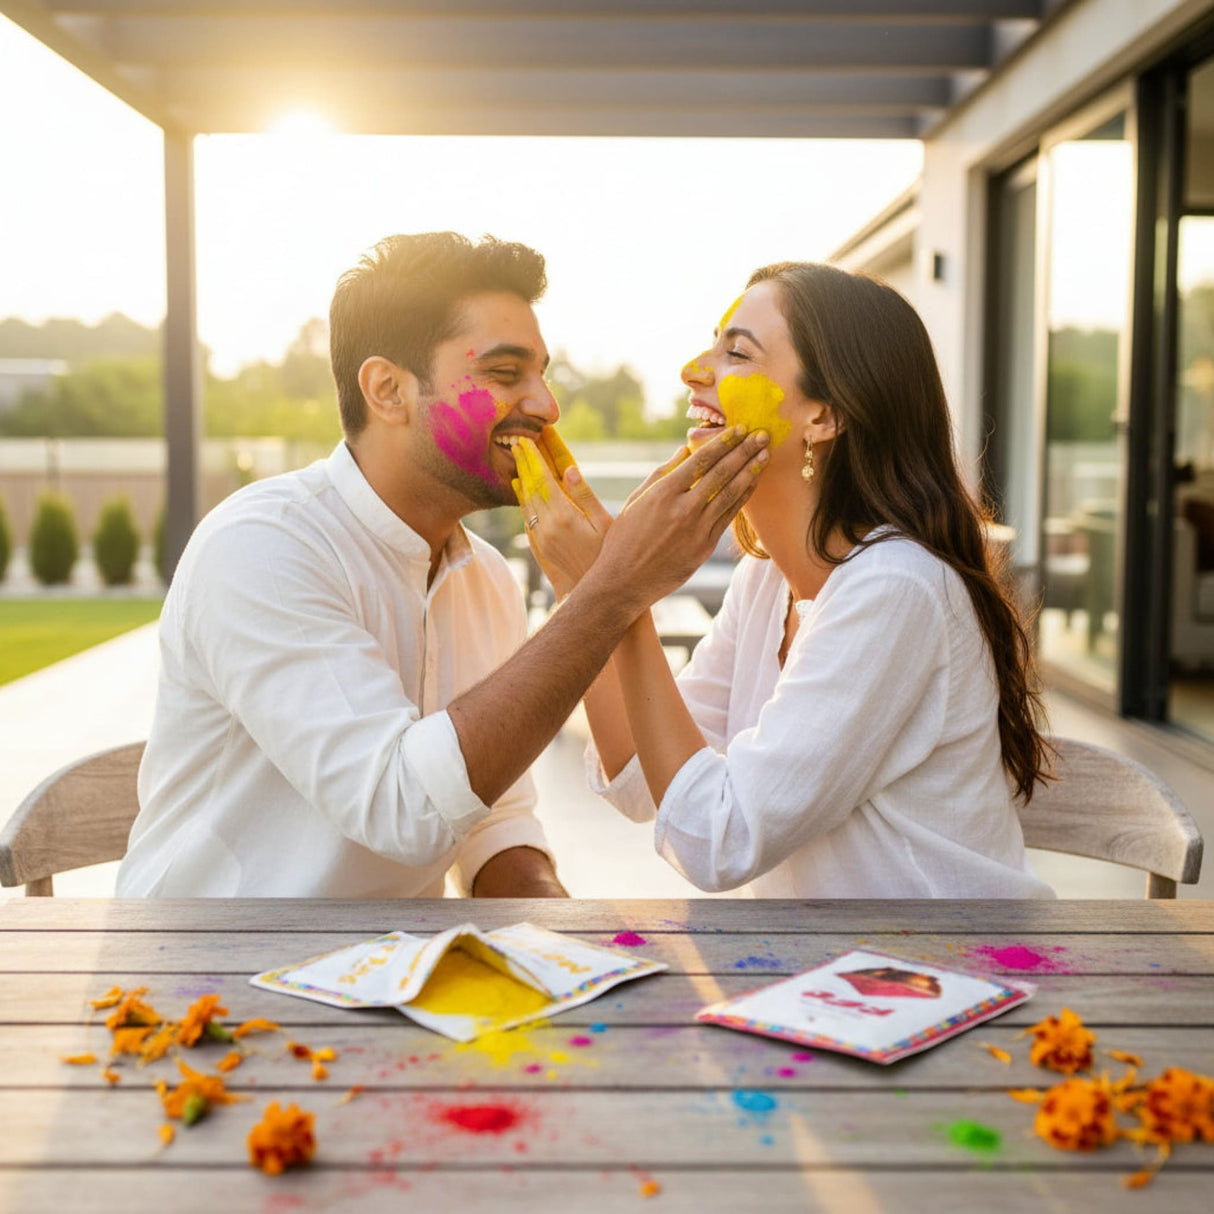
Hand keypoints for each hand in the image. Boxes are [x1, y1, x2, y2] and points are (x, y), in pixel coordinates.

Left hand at [514, 435, 612, 598]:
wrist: (593, 596)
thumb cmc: (607, 557)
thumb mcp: (605, 524)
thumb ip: (585, 495)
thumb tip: (568, 469)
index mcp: (564, 515)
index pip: (544, 479)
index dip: (534, 458)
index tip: (528, 440)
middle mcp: (547, 525)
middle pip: (530, 487)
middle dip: (524, 463)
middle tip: (518, 442)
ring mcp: (540, 537)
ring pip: (525, 501)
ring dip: (521, 479)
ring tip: (518, 460)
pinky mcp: (538, 547)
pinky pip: (526, 517)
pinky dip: (522, 499)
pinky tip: (521, 489)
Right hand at [591, 425, 768, 615]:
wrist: (624, 582)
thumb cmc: (624, 539)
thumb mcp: (635, 501)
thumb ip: (661, 474)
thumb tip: (684, 451)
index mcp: (663, 493)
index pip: (701, 460)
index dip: (723, 443)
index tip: (739, 428)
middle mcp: (683, 509)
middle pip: (721, 474)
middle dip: (744, 451)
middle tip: (761, 434)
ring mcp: (697, 529)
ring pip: (730, 494)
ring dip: (750, 472)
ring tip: (764, 454)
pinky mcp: (705, 547)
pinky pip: (729, 516)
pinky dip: (742, 497)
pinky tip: (752, 483)